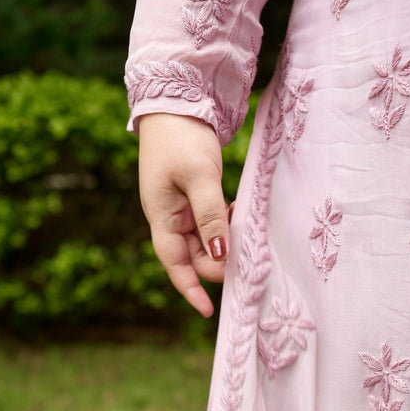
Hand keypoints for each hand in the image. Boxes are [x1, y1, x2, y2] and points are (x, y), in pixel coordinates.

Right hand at [138, 113, 229, 317]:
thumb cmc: (182, 137)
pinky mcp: (192, 193)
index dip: (191, 289)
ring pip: (204, 238)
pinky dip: (224, 223)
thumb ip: (210, 215)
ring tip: (244, 227)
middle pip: (193, 255)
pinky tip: (237, 212)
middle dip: (217, 260)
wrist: (175, 99)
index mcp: (161, 215)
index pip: (175, 263)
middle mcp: (169, 215)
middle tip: (247, 254)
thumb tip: (219, 254)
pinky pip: (209, 221)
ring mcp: (180, 205)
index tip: (209, 311)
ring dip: (224, 241)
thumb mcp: (199, 176)